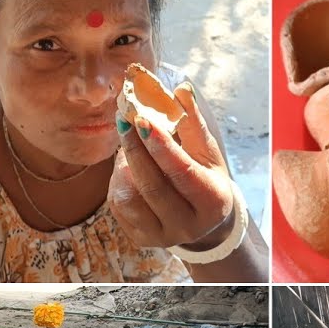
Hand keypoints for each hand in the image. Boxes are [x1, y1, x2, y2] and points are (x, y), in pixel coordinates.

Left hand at [109, 82, 237, 251]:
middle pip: (152, 186)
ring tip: (128, 145)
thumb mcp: (206, 152)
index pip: (181, 171)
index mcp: (212, 201)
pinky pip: (118, 206)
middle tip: (123, 119)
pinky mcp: (140, 240)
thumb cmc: (205, 177)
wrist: (202, 221)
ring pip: (129, 199)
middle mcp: (188, 226)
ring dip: (122, 166)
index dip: (159, 144)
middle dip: (134, 149)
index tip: (141, 117)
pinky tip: (126, 166)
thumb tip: (181, 87)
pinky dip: (117, 181)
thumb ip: (192, 122)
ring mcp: (162, 237)